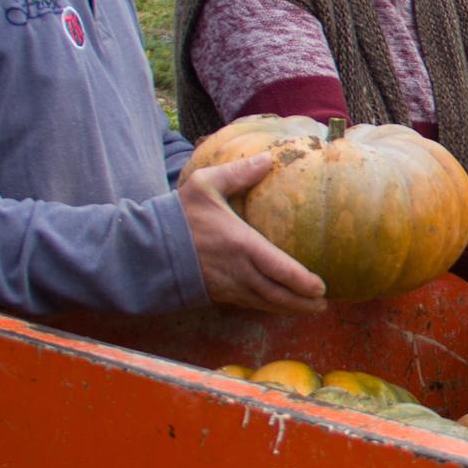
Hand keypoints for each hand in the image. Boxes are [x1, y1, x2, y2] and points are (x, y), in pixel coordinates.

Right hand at [179, 154, 327, 314]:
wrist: (145, 247)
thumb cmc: (179, 214)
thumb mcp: (204, 184)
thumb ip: (238, 172)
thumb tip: (268, 158)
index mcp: (240, 244)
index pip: (278, 268)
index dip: (300, 281)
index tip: (321, 287)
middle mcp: (237, 270)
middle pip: (276, 293)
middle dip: (301, 302)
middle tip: (322, 305)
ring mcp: (227, 286)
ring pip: (263, 303)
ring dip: (288, 309)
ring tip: (310, 309)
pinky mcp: (217, 294)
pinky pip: (248, 304)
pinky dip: (267, 307)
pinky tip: (279, 306)